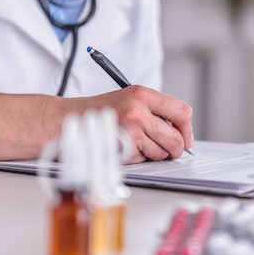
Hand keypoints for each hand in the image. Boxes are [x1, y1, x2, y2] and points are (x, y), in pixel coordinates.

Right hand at [75, 85, 193, 162]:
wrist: (66, 121)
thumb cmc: (100, 112)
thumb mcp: (130, 100)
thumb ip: (156, 112)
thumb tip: (184, 135)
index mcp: (143, 94)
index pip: (182, 112)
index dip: (187, 129)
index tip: (185, 138)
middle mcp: (138, 109)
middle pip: (176, 138)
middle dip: (175, 149)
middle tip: (168, 150)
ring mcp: (130, 129)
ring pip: (162, 152)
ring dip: (154, 154)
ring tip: (137, 144)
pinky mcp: (121, 147)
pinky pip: (143, 160)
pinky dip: (137, 159)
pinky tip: (124, 148)